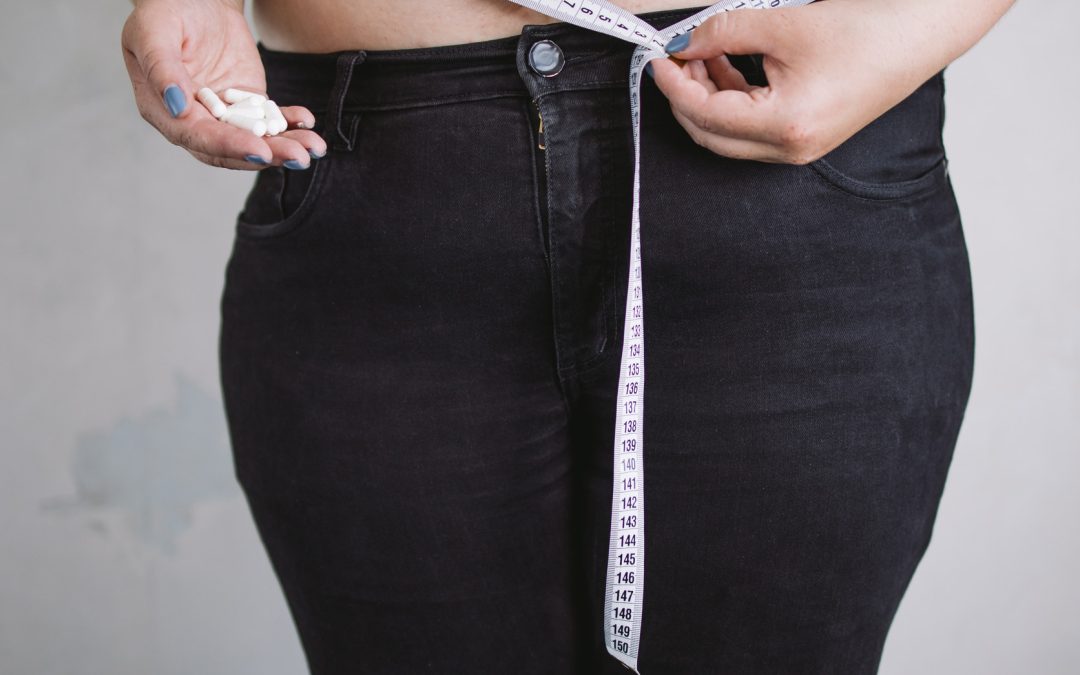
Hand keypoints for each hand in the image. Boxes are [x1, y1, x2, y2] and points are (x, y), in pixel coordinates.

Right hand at [121, 0, 326, 169]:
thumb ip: (161, 67)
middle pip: (231, 148)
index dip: (229, 147)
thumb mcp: (153, 31)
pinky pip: (271, 120)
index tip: (259, 151)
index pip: (197, 138)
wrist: (196, 0)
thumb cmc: (166, 10)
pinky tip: (308, 123)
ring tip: (314, 148)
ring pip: (255, 139)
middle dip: (266, 154)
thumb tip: (178, 106)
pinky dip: (291, 124)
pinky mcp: (248, 103)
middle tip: (298, 157)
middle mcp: (194, 120)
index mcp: (163, 110)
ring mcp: (224, 114)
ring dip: (285, 146)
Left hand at [648, 0, 950, 163]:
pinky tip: (726, 67)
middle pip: (711, 135)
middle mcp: (790, 149)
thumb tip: (685, 42)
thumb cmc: (867, 29)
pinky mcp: (806, 138)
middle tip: (675, 55)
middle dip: (685, 95)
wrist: (922, 32)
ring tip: (702, 53)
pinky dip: (732, 100)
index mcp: (784, 126)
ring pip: (729, 135)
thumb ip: (724, 32)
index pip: (705, 114)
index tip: (658, 57)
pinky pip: (751, 129)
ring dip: (707, 97)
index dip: (674, 85)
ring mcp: (799, 149)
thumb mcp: (783, 24)